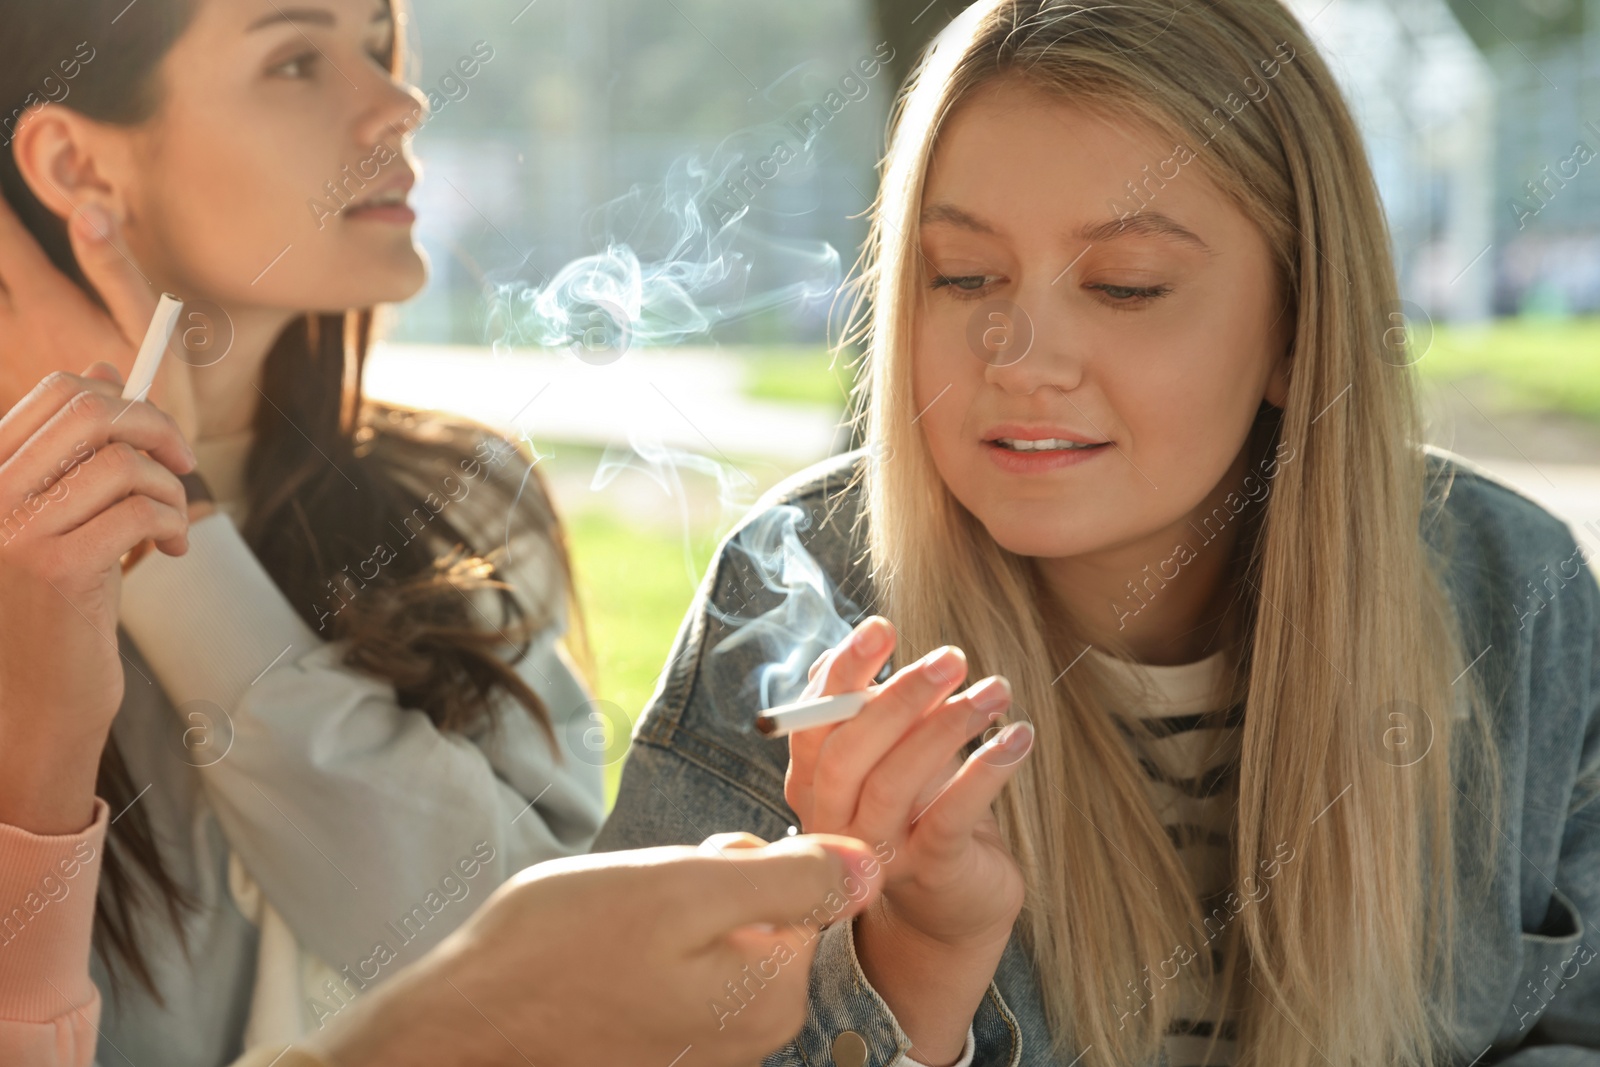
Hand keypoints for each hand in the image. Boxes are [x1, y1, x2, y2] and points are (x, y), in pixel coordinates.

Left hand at [0, 194, 198, 438]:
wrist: (141, 470)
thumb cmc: (159, 394)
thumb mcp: (150, 330)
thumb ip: (115, 268)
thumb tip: (86, 211)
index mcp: (47, 305)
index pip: (4, 240)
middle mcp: (11, 328)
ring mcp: (1, 356)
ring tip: (0, 258)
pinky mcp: (3, 381)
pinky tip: (12, 316)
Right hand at [0, 366, 195, 833]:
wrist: (35, 697)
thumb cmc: (56, 604)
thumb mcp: (64, 515)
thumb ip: (77, 451)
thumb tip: (106, 372)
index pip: (55, 393)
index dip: (124, 402)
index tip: (159, 439)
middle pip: (93, 412)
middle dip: (158, 429)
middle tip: (184, 466)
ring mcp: (16, 530)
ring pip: (126, 463)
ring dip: (170, 490)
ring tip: (170, 527)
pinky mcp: (58, 567)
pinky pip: (141, 510)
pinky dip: (172, 523)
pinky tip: (168, 551)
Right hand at [304, 833, 887, 1066]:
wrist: (468, 1017)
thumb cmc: (566, 944)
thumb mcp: (687, 886)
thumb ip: (790, 876)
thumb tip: (874, 865)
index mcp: (773, 990)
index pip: (805, 881)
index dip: (744, 854)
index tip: (693, 867)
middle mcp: (755, 1029)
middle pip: (766, 906)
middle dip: (711, 880)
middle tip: (648, 897)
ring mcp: (710, 1039)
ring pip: (721, 927)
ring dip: (677, 906)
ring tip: (620, 924)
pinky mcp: (669, 1036)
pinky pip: (685, 961)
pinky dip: (654, 941)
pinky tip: (608, 950)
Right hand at [786, 617, 1034, 1062]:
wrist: (949, 912)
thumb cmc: (919, 815)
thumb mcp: (892, 758)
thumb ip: (877, 710)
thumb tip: (876, 637)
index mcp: (816, 786)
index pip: (812, 724)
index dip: (841, 673)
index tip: (881, 628)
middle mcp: (834, 824)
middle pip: (849, 754)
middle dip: (899, 697)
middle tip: (951, 657)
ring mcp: (877, 854)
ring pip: (895, 783)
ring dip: (948, 727)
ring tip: (996, 691)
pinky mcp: (929, 873)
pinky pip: (949, 817)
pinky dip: (986, 770)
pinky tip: (1019, 737)